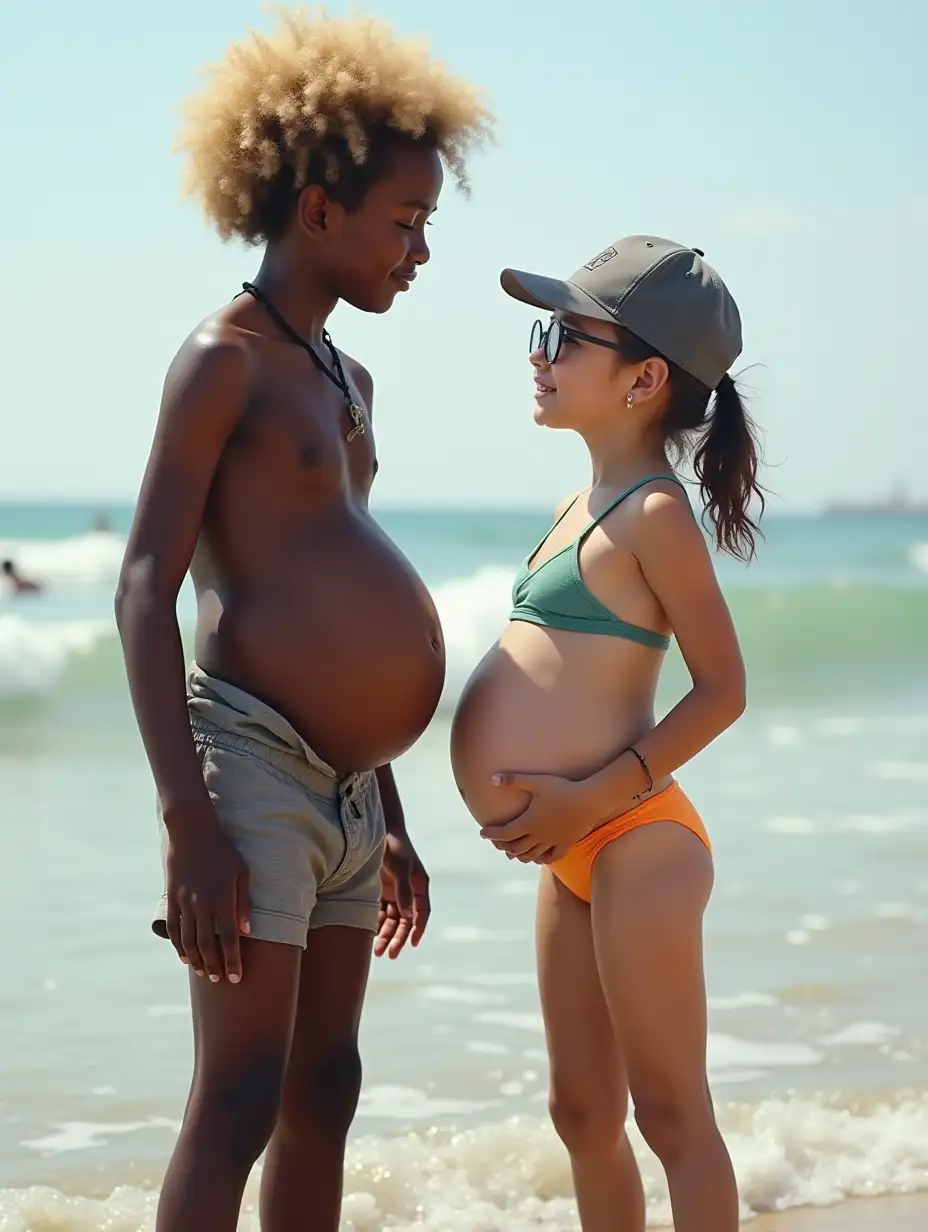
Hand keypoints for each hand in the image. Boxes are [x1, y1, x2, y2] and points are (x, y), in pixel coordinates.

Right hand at [164, 821, 251, 983]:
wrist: (191, 831)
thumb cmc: (222, 850)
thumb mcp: (241, 871)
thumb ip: (244, 902)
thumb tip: (248, 931)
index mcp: (223, 899)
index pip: (230, 939)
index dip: (233, 961)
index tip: (236, 978)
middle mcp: (202, 905)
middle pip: (208, 945)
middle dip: (215, 966)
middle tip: (220, 980)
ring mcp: (184, 903)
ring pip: (189, 940)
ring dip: (197, 960)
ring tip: (205, 973)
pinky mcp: (172, 899)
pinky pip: (174, 928)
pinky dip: (178, 945)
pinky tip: (184, 956)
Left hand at [375, 831, 429, 959]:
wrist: (376, 829)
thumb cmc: (393, 846)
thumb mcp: (401, 867)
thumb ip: (404, 890)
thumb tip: (408, 916)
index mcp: (419, 885)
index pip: (422, 912)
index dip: (418, 929)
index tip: (412, 944)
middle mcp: (408, 891)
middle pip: (406, 921)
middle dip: (398, 939)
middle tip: (390, 955)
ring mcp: (393, 891)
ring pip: (392, 920)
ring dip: (386, 935)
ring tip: (377, 951)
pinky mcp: (379, 890)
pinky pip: (379, 913)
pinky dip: (376, 925)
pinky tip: (369, 936)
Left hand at [480, 772, 598, 864]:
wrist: (590, 800)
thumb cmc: (563, 788)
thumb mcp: (537, 781)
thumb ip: (514, 780)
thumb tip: (492, 778)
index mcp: (529, 822)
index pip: (505, 833)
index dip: (492, 834)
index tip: (482, 833)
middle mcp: (539, 836)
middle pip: (516, 847)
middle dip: (503, 846)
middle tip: (496, 842)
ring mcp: (553, 842)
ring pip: (532, 855)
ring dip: (519, 855)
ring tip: (512, 853)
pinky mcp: (566, 843)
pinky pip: (552, 857)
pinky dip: (541, 860)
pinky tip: (537, 858)